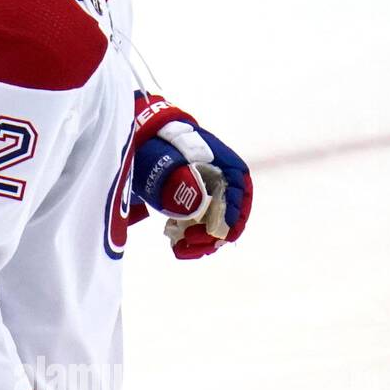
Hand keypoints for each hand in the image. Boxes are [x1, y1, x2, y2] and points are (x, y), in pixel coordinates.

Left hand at [131, 93, 252, 258]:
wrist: (150, 140)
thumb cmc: (161, 144)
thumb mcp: (167, 156)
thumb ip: (180, 176)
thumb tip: (196, 208)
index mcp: (225, 164)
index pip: (239, 192)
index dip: (232, 214)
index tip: (218, 232)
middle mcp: (226, 182)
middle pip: (232, 215)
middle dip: (215, 235)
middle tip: (192, 242)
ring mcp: (214, 196)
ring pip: (218, 225)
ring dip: (203, 242)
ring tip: (180, 249)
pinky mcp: (201, 206)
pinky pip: (204, 227)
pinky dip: (194, 239)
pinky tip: (177, 246)